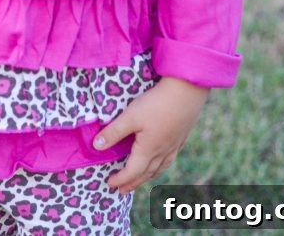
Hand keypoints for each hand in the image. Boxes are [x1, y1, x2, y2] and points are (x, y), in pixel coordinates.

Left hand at [93, 76, 209, 193]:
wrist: (187, 92)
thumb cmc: (157, 104)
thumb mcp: (131, 116)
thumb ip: (114, 132)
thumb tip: (96, 146)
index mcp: (148, 150)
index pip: (132, 171)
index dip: (120, 179)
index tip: (110, 183)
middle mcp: (162, 152)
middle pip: (146, 174)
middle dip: (132, 183)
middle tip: (123, 191)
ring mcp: (173, 145)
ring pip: (159, 168)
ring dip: (147, 177)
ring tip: (141, 179)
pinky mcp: (181, 137)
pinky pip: (170, 158)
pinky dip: (161, 165)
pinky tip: (162, 160)